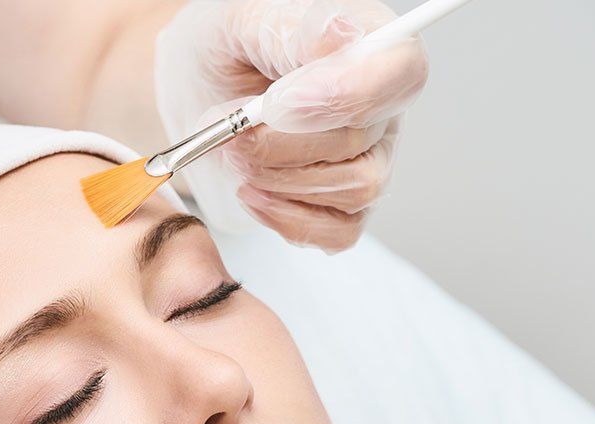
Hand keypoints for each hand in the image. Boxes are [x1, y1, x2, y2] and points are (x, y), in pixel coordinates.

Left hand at [156, 0, 428, 251]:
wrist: (193, 88)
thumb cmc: (223, 45)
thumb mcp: (243, 17)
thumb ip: (293, 30)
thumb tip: (340, 37)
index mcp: (371, 40)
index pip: (401, 70)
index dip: (348, 94)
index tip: (279, 102)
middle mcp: (380, 101)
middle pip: (362, 138)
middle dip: (280, 142)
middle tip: (229, 127)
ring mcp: (369, 155)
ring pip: (355, 188)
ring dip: (279, 179)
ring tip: (235, 151)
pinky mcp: (344, 201)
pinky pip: (339, 231)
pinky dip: (287, 218)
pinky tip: (253, 191)